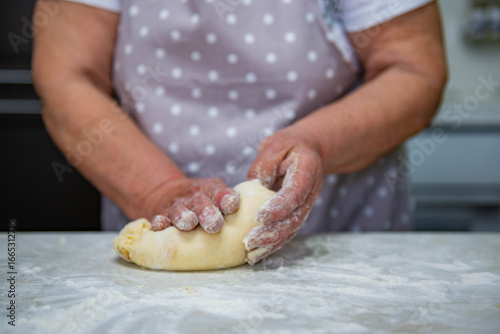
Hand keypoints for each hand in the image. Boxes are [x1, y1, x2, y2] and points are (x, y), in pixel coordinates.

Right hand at [139, 177, 239, 232]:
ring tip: (189, 223)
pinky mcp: (160, 215)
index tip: (231, 204)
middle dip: (207, 212)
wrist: (168, 193)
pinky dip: (159, 222)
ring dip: (184, 217)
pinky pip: (158, 219)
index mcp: (211, 191)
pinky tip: (160, 225)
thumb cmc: (203, 201)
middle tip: (214, 223)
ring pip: (179, 211)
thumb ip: (230, 204)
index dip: (225, 197)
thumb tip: (259, 220)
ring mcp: (176, 206)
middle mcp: (194, 197)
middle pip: (200, 203)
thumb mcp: (215, 195)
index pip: (219, 192)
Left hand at [244, 125, 323, 263]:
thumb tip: (253, 186)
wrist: (309, 150)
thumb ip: (264, 165)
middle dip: (272, 232)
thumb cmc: (288, 146)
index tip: (260, 217)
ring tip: (250, 255)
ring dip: (272, 244)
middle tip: (249, 241)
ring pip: (292, 229)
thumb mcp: (275, 145)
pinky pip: (287, 232)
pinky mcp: (298, 214)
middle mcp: (311, 193)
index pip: (295, 193)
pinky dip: (273, 245)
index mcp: (307, 172)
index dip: (279, 206)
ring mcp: (306, 206)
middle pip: (295, 218)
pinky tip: (256, 255)